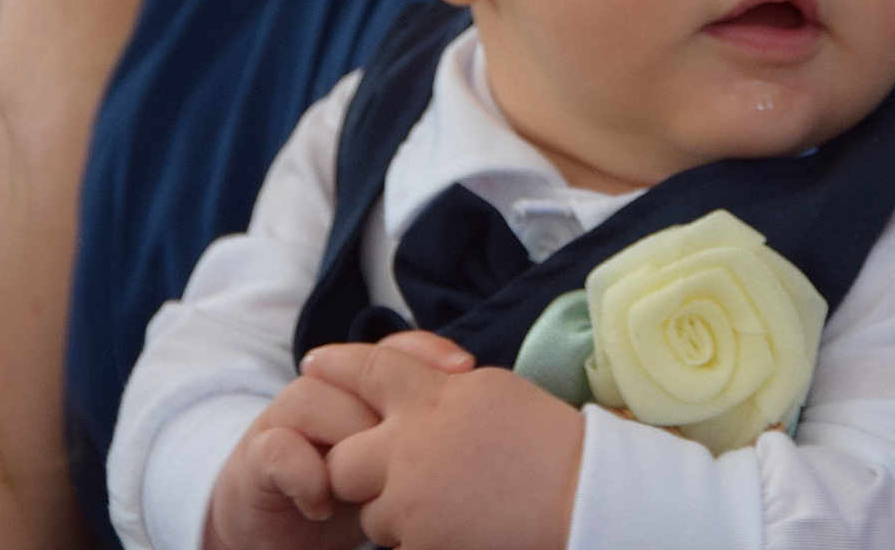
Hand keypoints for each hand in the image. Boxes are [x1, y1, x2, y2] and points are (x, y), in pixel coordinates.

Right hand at [206, 333, 474, 549]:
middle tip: (422, 413)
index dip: (431, 352)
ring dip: (345, 430)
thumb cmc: (348, 495)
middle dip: (388, 379)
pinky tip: (323, 502)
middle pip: (358, 365)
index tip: (469, 368)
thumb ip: (427, 442)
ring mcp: (289, 421)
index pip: (400, 352)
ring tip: (371, 475)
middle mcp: (329, 393)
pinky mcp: (257, 458)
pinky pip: (279, 449)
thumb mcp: (394, 469)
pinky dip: (304, 472)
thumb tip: (494, 435)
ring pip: (315, 397)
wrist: (273, 531)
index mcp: (365, 391)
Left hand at [302, 338, 584, 549]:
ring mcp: (412, 502)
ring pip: (373, 513)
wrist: (581, 494)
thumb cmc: (547, 439)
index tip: (314, 362)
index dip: (338, 365)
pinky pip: (401, 547)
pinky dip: (422, 540)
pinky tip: (461, 531)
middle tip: (389, 476)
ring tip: (449, 507)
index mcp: (433, 397)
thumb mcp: (490, 392)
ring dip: (397, 513)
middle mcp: (411, 446)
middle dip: (357, 470)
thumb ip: (442, 391)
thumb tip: (414, 395)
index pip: (371, 371)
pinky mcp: (420, 546)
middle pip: (346, 458)